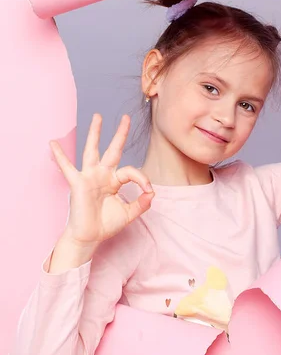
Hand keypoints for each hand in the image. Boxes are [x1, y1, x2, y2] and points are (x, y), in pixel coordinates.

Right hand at [49, 114, 153, 245]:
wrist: (89, 237)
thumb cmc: (106, 224)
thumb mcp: (129, 213)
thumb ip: (142, 203)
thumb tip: (153, 193)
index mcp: (114, 180)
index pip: (131, 171)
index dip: (142, 179)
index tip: (148, 190)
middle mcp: (102, 175)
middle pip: (113, 150)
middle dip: (120, 134)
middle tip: (126, 118)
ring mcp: (89, 177)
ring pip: (93, 150)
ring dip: (95, 133)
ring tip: (98, 117)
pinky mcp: (78, 183)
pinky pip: (67, 167)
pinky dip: (60, 156)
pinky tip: (53, 143)